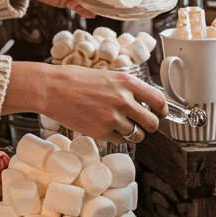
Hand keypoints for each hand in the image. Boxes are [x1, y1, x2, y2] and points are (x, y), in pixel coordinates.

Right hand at [3, 62, 167, 143]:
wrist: (52, 89)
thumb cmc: (76, 80)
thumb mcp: (107, 76)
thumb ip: (126, 88)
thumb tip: (142, 101)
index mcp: (127, 82)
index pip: (159, 100)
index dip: (162, 109)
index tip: (160, 113)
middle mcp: (124, 100)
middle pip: (153, 122)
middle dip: (149, 125)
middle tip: (141, 123)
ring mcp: (113, 117)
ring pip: (138, 135)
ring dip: (133, 133)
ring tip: (121, 126)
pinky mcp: (102, 132)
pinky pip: (121, 140)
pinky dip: (118, 137)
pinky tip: (107, 128)